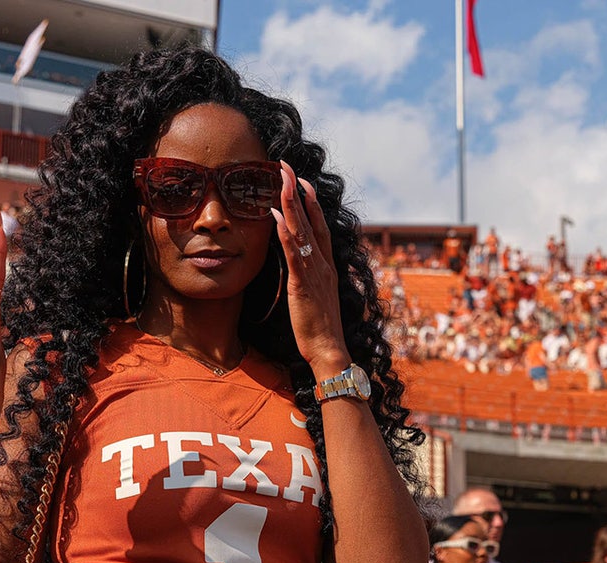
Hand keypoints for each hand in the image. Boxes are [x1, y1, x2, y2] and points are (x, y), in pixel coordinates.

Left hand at [271, 161, 348, 372]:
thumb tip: (302, 265)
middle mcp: (323, 263)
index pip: (320, 226)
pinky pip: (294, 253)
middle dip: (299, 191)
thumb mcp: (317, 297)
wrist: (330, 351)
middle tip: (288, 167)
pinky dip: (286, 232)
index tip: (301, 181)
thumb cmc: (321, 328)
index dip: (310, 202)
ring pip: (303, 230)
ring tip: (282, 178)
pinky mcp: (303, 284)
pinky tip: (276, 215)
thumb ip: (312, 278)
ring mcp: (314, 272)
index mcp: (327, 266)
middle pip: (312, 219)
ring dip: (292, 202)